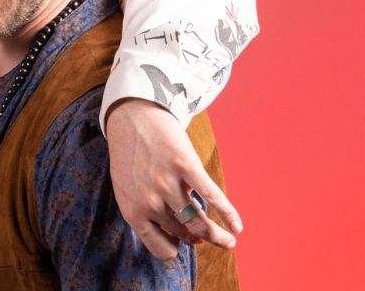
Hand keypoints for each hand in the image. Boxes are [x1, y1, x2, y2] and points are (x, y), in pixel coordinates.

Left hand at [105, 99, 242, 259]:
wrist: (131, 115)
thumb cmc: (131, 155)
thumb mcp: (127, 188)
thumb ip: (146, 212)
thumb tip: (175, 236)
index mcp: (132, 210)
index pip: (160, 247)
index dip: (176, 248)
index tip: (185, 243)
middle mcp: (148, 201)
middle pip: (183, 233)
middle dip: (198, 238)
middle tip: (209, 239)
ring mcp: (166, 183)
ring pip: (198, 222)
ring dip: (218, 237)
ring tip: (230, 242)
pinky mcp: (185, 165)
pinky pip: (212, 196)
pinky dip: (228, 214)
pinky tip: (237, 226)